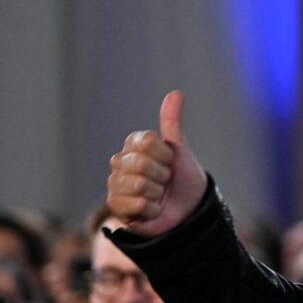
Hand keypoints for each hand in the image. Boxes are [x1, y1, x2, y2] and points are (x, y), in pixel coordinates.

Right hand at [107, 90, 206, 236]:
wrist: (188, 209)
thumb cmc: (182, 177)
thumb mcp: (180, 150)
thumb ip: (173, 123)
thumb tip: (176, 93)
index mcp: (132, 145)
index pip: (147, 142)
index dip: (166, 155)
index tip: (170, 162)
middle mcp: (119, 162)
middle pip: (141, 163)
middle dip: (162, 175)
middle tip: (165, 181)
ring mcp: (115, 184)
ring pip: (139, 185)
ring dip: (158, 194)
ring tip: (158, 195)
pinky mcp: (115, 207)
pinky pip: (138, 204)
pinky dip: (153, 210)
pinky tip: (152, 209)